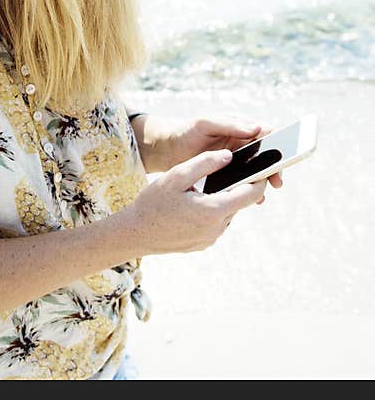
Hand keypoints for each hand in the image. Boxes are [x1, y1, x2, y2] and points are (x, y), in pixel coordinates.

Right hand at [119, 148, 267, 254]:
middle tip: (224, 171)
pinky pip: (215, 223)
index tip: (262, 165)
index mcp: (214, 209)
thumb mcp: (176, 176)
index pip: (251, 193)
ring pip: (226, 212)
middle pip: (238, 202)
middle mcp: (218, 227)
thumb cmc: (153, 202)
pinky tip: (190, 206)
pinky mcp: (204, 244)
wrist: (136, 233)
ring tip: (198, 189)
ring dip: (220, 199)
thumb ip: (204, 163)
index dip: (259, 178)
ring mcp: (211, 238)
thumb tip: (229, 155)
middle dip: (235, 186)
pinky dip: (209, 212)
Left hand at [140, 114, 282, 198]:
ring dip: (263, 181)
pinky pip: (245, 181)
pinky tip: (252, 201)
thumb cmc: (186, 131)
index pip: (266, 133)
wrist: (168, 149)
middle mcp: (242, 143)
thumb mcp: (205, 124)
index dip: (278, 143)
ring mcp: (237, 159)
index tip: (282, 156)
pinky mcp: (229, 173)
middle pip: (267, 155)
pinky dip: (250, 190)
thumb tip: (257, 128)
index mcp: (240, 127)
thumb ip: (230, 125)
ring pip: (258, 170)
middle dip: (274, 168)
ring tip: (264, 195)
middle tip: (277, 182)